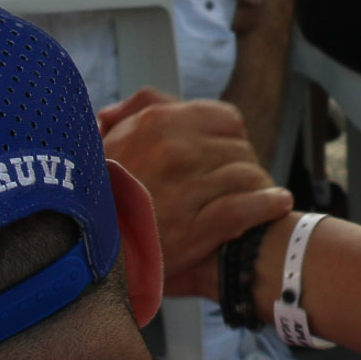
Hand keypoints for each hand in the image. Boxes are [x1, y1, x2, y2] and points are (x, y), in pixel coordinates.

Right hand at [98, 87, 294, 287]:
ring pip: (247, 176)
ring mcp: (187, 189)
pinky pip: (246, 208)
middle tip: (243, 184)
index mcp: (157, 123)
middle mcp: (175, 150)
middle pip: (240, 149)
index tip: (230, 154)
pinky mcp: (196, 228)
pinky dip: (267, 206)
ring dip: (258, 188)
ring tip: (263, 197)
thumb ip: (129, 113)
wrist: (82, 249)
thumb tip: (123, 110)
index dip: (233, 138)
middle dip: (245, 166)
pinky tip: (277, 204)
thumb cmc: (99, 195)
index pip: (226, 119)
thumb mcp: (106, 141)